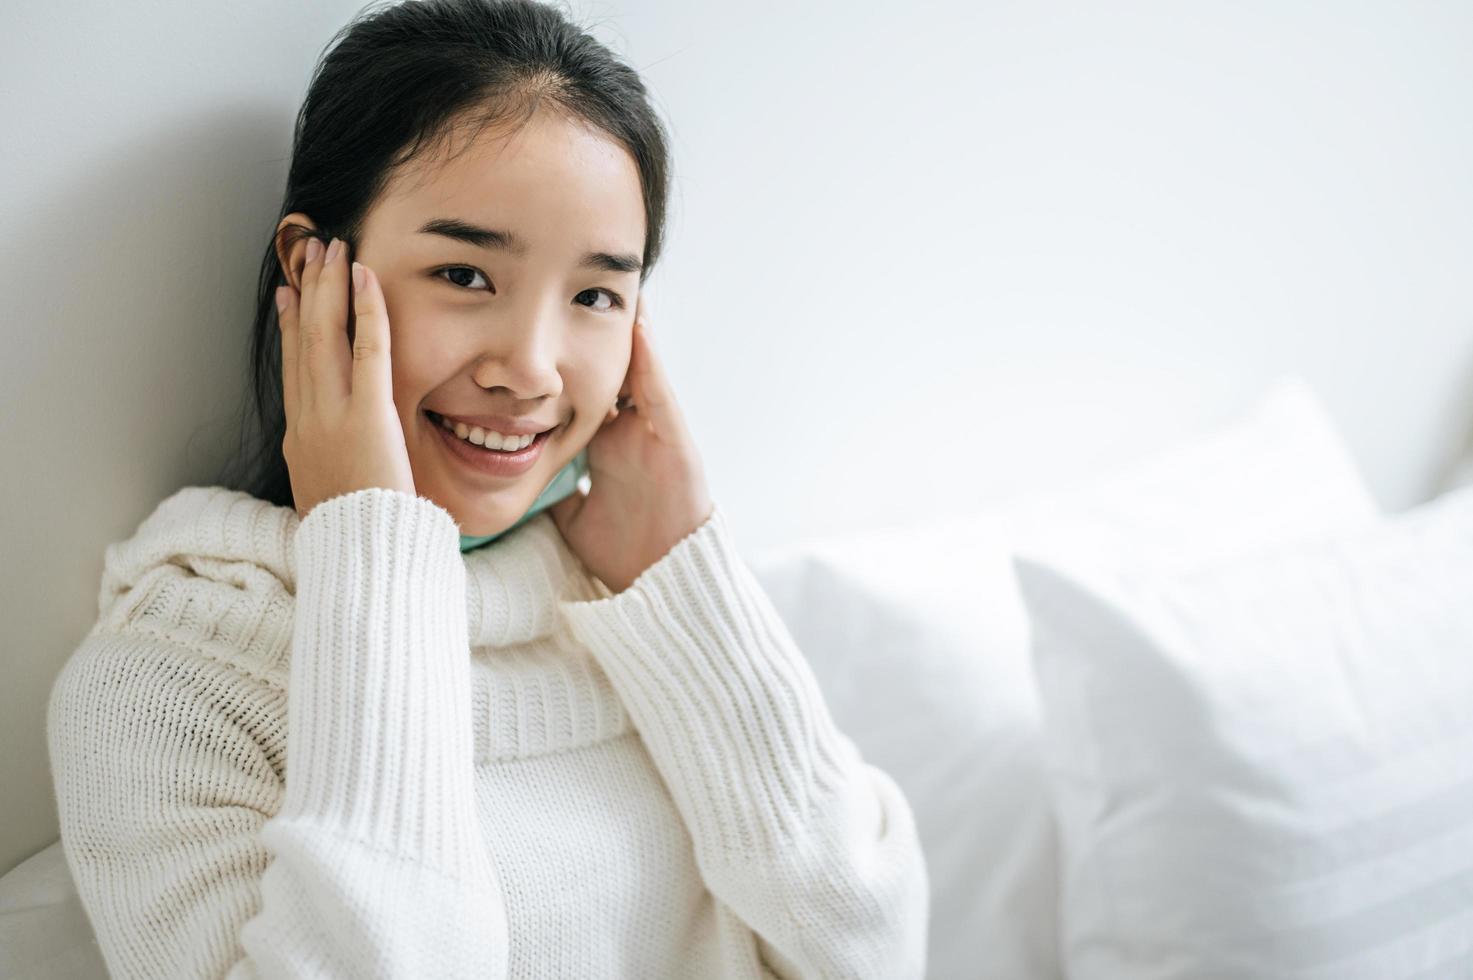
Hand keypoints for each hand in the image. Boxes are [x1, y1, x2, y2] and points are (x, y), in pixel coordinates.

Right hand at [275, 236, 415, 520]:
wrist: (361, 558)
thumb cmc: (359, 537)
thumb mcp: (333, 497)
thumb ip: (333, 469)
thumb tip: (338, 462)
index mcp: (299, 440)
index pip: (293, 370)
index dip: (290, 328)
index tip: (290, 295)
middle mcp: (308, 420)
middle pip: (302, 341)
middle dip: (308, 292)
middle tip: (313, 251)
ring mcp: (333, 415)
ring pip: (324, 336)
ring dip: (329, 287)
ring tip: (334, 248)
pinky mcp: (367, 415)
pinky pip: (369, 350)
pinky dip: (366, 310)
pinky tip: (367, 277)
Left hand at [549, 294, 713, 594]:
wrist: (665, 585)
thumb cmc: (624, 554)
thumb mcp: (570, 517)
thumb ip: (549, 491)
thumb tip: (508, 481)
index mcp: (605, 446)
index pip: (578, 389)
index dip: (561, 359)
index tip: (537, 326)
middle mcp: (630, 431)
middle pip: (606, 367)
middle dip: (591, 331)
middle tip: (571, 284)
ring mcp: (654, 433)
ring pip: (635, 369)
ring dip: (625, 330)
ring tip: (610, 284)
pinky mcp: (676, 442)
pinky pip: (659, 393)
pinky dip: (649, 361)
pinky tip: (638, 327)